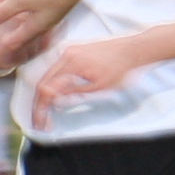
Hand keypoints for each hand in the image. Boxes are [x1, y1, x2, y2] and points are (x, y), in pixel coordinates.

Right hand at [22, 36, 141, 117]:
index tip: (41, 124)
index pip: (47, 89)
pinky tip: (57, 98)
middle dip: (40, 104)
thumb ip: (74, 93)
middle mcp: (67, 55)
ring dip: (46, 96)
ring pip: (50, 77)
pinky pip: (58, 70)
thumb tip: (54, 101)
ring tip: (46, 114)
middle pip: (44, 82)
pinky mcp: (76, 53)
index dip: (41, 109)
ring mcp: (71, 52)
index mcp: (71, 63)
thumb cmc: (122, 69)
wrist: (135, 50)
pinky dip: (54, 85)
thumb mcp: (98, 88)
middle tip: (40, 123)